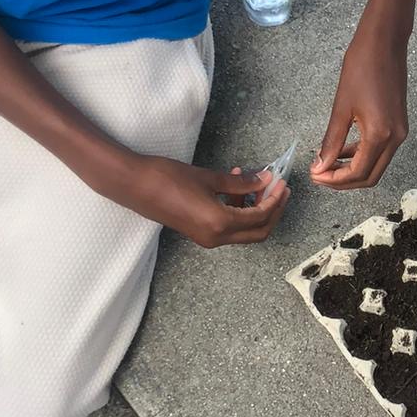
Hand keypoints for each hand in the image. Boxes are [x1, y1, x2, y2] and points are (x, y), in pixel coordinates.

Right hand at [108, 156, 289, 247]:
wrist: (135, 186)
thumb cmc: (168, 178)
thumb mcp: (209, 178)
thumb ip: (240, 183)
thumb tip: (265, 180)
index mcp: (220, 224)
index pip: (260, 217)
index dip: (275, 200)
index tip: (282, 182)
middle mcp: (216, 237)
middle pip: (258, 231)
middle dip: (273, 210)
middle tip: (280, 189)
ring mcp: (207, 238)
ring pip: (244, 230)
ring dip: (255, 208)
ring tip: (255, 182)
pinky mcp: (199, 233)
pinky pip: (229, 226)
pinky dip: (238, 209)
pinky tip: (234, 186)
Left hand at [311, 22, 408, 189]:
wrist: (385, 42)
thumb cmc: (362, 66)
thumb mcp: (342, 107)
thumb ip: (331, 141)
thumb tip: (321, 165)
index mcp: (381, 134)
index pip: (358, 173)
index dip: (335, 180)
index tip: (315, 176)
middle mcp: (395, 138)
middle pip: (370, 176)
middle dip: (344, 181)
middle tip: (320, 175)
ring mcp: (399, 132)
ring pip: (376, 165)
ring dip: (352, 169)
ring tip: (327, 164)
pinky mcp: (398, 125)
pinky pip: (380, 151)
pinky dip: (361, 155)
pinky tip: (343, 149)